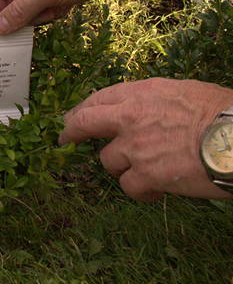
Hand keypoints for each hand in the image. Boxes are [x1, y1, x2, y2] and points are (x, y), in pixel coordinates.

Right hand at [0, 0, 134, 34]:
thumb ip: (19, 10)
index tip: (5, 29)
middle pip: (8, 3)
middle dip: (25, 13)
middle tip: (43, 12)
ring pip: (26, 9)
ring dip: (41, 14)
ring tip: (57, 6)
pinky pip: (43, 9)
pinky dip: (53, 12)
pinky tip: (66, 4)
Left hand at [59, 78, 232, 201]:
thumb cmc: (224, 114)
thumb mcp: (186, 92)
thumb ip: (158, 102)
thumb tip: (149, 112)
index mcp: (142, 93)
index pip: (100, 98)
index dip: (84, 108)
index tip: (75, 116)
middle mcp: (131, 117)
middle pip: (85, 122)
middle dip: (71, 131)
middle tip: (66, 140)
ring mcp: (135, 147)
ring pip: (108, 161)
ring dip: (122, 168)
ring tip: (146, 171)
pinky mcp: (145, 175)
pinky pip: (128, 186)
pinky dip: (141, 191)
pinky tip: (156, 192)